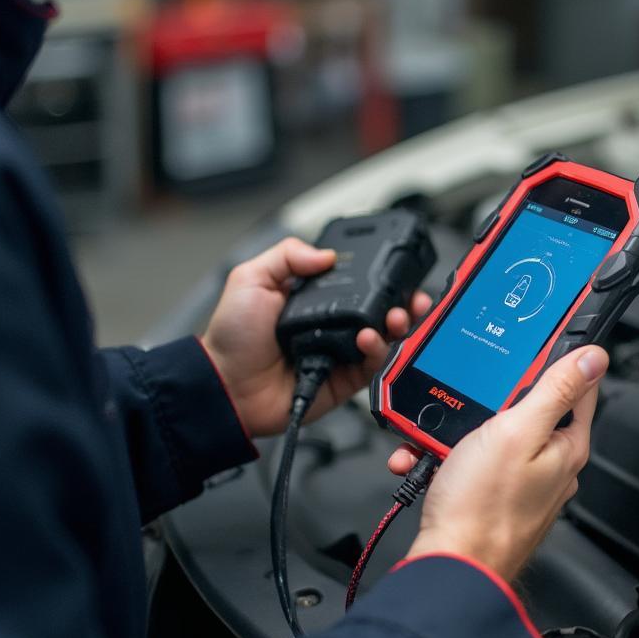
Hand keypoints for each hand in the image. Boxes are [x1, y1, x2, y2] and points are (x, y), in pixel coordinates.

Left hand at [201, 237, 430, 438]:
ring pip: (385, 339)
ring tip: (396, 317)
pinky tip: (368, 338)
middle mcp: (333, 326)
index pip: (359, 286)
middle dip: (404, 304)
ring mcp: (341, 354)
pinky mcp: (344, 382)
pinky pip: (372, 367)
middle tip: (412, 299)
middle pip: (381, 313)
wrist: (226, 385)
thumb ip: (287, 255)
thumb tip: (326, 252)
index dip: (382, 280)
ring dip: (398, 326)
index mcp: (316, 301)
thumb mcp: (251, 279)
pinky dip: (378, 352)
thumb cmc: (232, 338)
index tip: (398, 272)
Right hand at [391, 347, 607, 582]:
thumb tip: (594, 358)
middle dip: (494, 398)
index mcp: (567, 446)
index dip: (559, 360)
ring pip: (495, 434)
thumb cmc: (483, 508)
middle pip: (530, 408)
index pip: (579, 386)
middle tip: (473, 398)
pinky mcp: (493, 495)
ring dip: (462, 428)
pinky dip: (449, 456)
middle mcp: (552, 465)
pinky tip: (432, 460)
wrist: (450, 565)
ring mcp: (522, 481)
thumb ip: (555, 391)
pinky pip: (473, 461)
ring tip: (442, 435)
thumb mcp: (517, 432)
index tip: (535, 347)